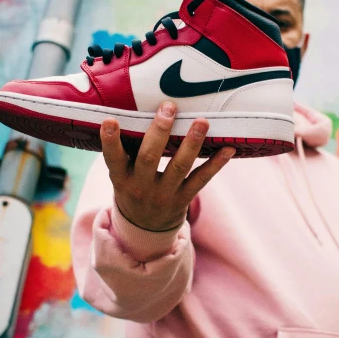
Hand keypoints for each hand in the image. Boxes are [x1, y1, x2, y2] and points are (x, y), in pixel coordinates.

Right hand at [100, 101, 235, 231]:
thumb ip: (127, 151)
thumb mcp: (122, 174)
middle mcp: (141, 187)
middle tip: (168, 108)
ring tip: (201, 121)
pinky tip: (228, 148)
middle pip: (149, 158)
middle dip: (160, 131)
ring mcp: (164, 194)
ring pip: (179, 167)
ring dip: (192, 143)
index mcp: (121, 178)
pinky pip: (201, 179)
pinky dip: (216, 164)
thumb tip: (137, 110)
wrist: (145, 229)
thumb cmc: (133, 187)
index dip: (110, 141)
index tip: (110, 120)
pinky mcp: (184, 198)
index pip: (113, 158)